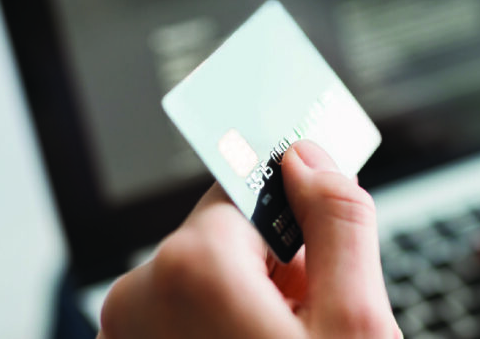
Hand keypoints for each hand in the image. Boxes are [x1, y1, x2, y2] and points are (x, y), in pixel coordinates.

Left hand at [98, 141, 398, 338]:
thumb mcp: (355, 323)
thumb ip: (339, 224)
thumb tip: (310, 158)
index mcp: (192, 269)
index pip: (249, 192)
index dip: (297, 217)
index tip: (315, 224)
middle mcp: (137, 296)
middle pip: (226, 239)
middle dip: (276, 270)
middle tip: (311, 321)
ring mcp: (124, 334)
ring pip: (204, 281)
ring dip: (247, 302)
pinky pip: (179, 315)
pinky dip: (217, 326)